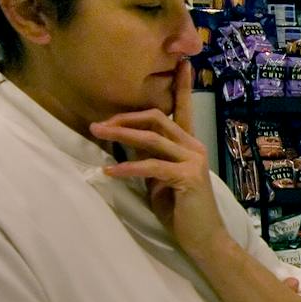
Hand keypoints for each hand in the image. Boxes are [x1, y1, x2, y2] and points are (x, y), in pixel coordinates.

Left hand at [95, 62, 224, 259]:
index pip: (183, 109)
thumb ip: (149, 158)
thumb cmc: (181, 211)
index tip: (182, 62)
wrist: (204, 240)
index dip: (182, 85)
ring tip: (96, 133)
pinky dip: (128, 168)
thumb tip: (126, 143)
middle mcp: (194, 147)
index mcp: (190, 145)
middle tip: (98, 123)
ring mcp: (193, 160)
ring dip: (121, 134)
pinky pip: (151, 166)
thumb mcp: (159, 180)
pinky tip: (110, 172)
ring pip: (152, 137)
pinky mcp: (187, 177)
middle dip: (125, 117)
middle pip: (157, 118)